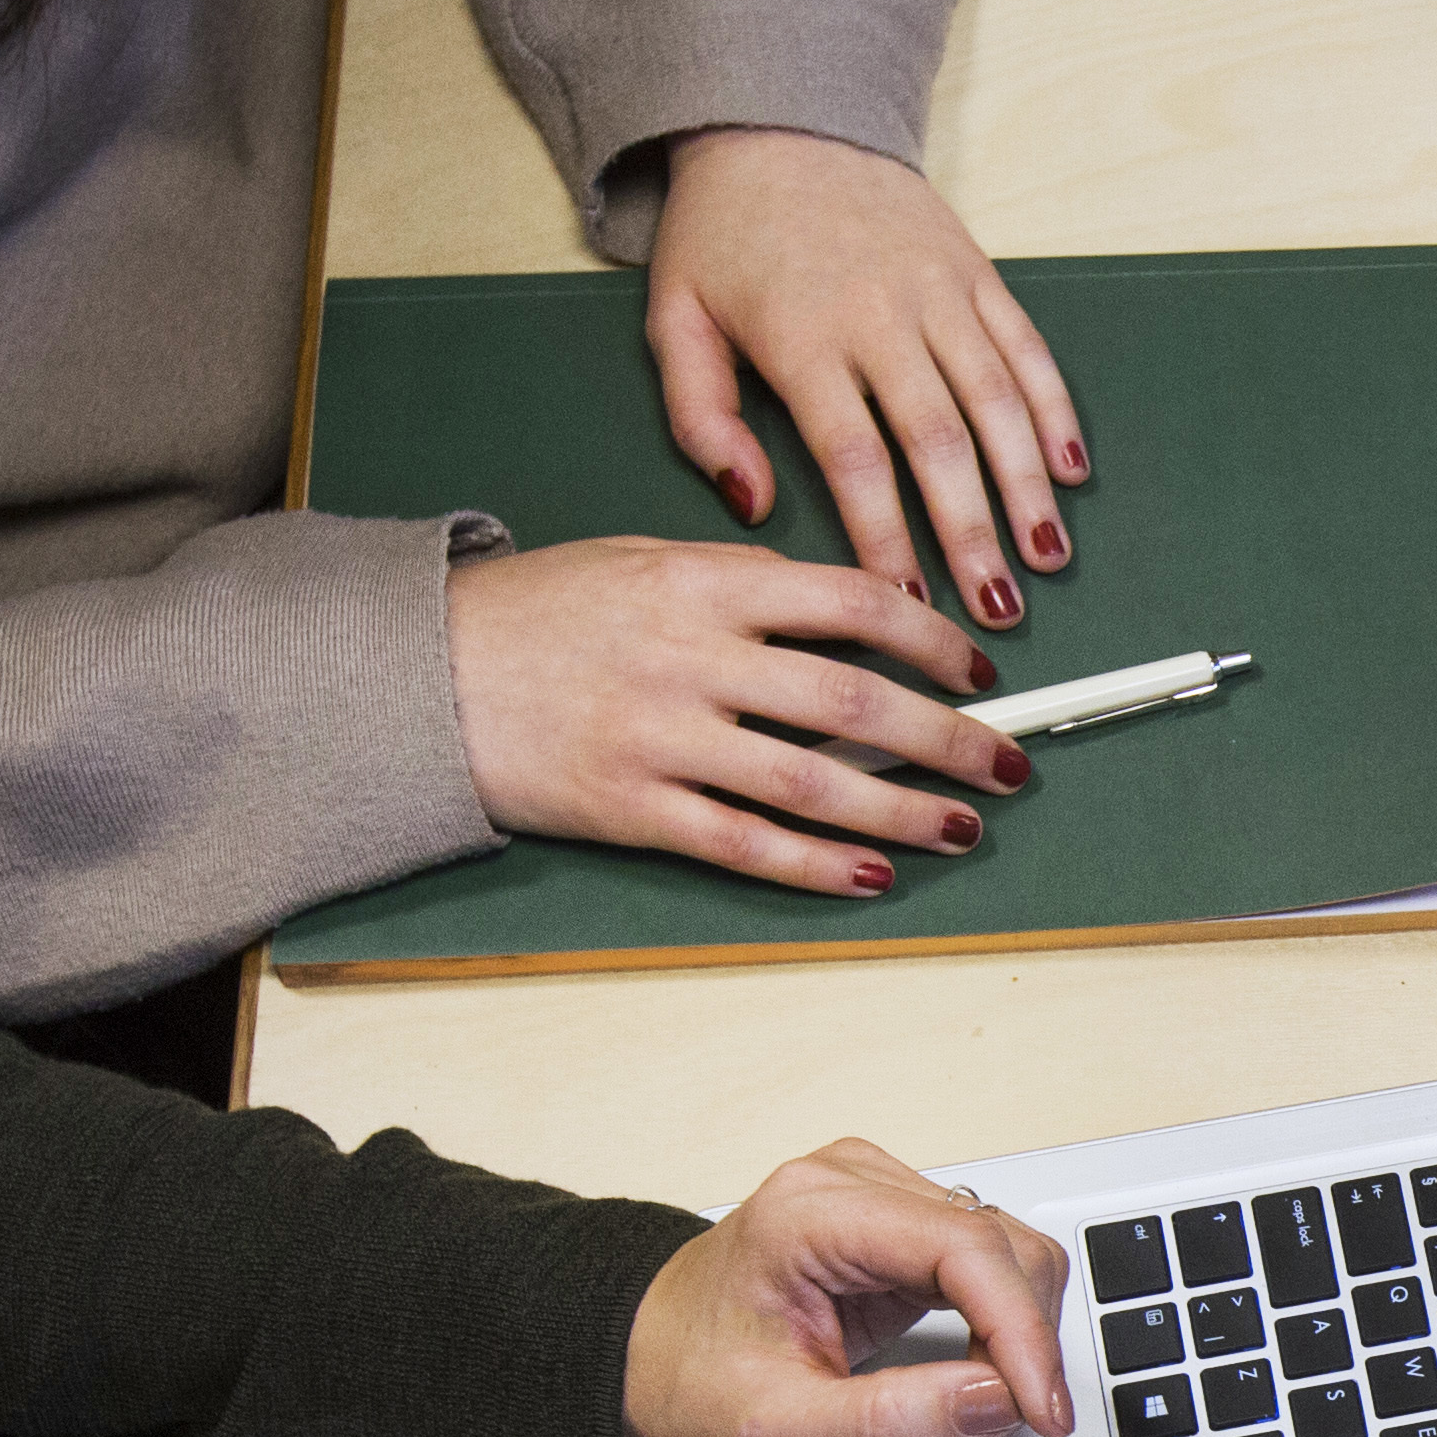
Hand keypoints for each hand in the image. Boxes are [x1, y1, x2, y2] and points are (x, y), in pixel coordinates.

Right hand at [449, 537, 1030, 895]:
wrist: (426, 672)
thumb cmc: (541, 611)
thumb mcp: (644, 559)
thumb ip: (744, 581)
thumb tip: (849, 608)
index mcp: (703, 583)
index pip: (851, 604)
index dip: (932, 642)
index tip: (979, 670)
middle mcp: (693, 659)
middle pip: (856, 703)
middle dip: (951, 739)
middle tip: (1010, 764)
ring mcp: (664, 739)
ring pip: (815, 785)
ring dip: (905, 814)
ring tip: (964, 829)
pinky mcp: (634, 809)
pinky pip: (747, 847)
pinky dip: (818, 867)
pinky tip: (874, 877)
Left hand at [624, 1138, 1078, 1436]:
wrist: (645, 1350)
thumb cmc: (689, 1372)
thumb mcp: (774, 1424)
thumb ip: (888, 1421)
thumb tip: (994, 1402)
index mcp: (813, 1212)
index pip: (966, 1248)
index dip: (1021, 1334)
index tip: (1040, 1410)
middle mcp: (856, 1183)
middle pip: (1003, 1251)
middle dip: (1018, 1357)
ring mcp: (885, 1198)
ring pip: (1012, 1261)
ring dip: (1014, 1353)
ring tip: (967, 1428)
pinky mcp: (905, 1227)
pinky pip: (992, 1273)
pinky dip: (997, 1341)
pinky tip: (966, 1392)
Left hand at [645, 127, 1085, 632]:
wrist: (777, 117)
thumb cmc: (722, 232)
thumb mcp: (674, 319)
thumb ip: (702, 419)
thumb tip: (755, 503)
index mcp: (802, 337)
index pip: (856, 459)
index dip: (888, 538)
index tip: (907, 602)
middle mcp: (879, 314)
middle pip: (940, 442)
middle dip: (974, 533)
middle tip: (996, 608)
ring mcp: (937, 290)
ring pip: (997, 401)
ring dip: (1028, 486)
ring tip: (1046, 555)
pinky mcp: (975, 270)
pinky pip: (1026, 347)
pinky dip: (1054, 411)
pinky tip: (1070, 469)